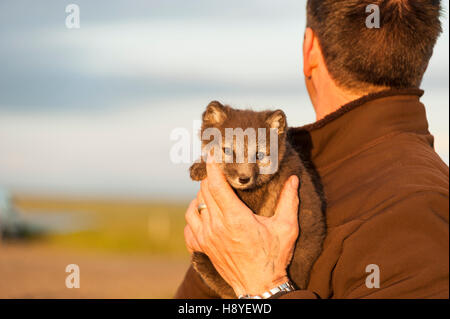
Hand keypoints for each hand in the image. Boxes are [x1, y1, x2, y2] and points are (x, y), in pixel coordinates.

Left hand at [184, 152, 299, 296]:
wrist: (260, 287)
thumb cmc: (274, 258)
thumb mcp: (287, 228)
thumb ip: (290, 201)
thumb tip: (293, 179)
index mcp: (236, 218)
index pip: (216, 185)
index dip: (212, 166)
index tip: (212, 153)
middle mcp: (216, 226)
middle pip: (204, 192)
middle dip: (210, 178)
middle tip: (217, 170)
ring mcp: (206, 238)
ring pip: (194, 207)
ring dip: (201, 196)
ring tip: (212, 192)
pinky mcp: (202, 248)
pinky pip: (189, 227)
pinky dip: (193, 217)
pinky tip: (202, 214)